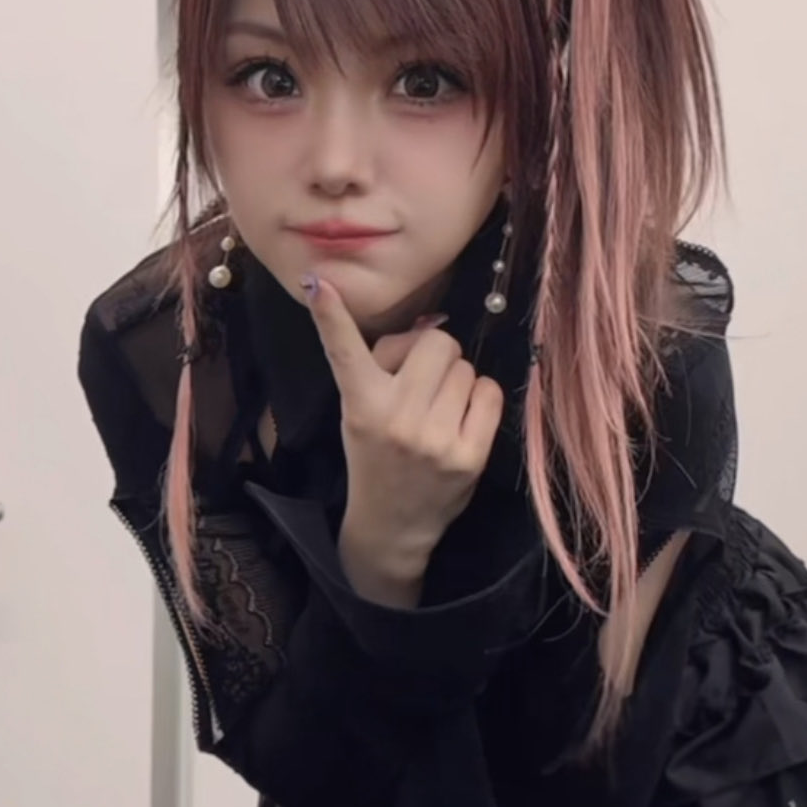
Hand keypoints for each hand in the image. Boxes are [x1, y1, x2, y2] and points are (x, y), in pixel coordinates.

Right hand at [304, 275, 504, 571]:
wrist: (391, 525)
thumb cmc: (377, 456)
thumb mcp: (362, 412)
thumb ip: (386, 367)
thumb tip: (433, 325)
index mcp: (361, 404)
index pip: (344, 352)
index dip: (329, 315)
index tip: (317, 281)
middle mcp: (396, 419)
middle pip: (437, 342)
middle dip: (435, 353)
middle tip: (425, 379)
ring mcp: (434, 439)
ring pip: (466, 367)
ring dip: (457, 379)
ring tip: (440, 408)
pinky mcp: (468, 456)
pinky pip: (489, 392)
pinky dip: (480, 398)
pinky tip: (462, 419)